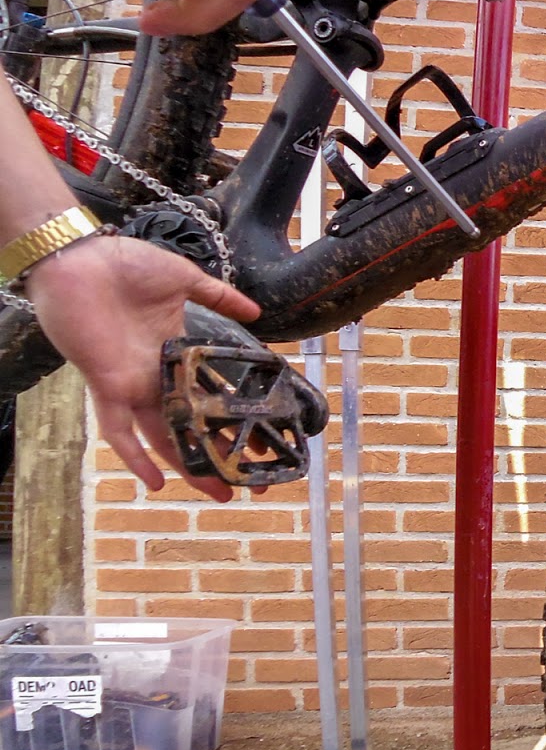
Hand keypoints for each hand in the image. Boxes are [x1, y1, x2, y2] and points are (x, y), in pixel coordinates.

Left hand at [26, 234, 260, 501]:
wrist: (77, 257)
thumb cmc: (125, 263)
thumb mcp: (183, 278)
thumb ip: (219, 296)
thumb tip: (257, 311)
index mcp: (176, 352)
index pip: (213, 396)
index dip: (237, 420)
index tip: (265, 440)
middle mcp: (156, 376)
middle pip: (193, 425)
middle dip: (221, 455)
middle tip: (250, 481)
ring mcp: (132, 384)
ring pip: (164, 437)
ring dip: (189, 466)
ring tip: (218, 492)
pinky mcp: (107, 386)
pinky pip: (118, 430)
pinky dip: (134, 457)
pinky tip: (155, 483)